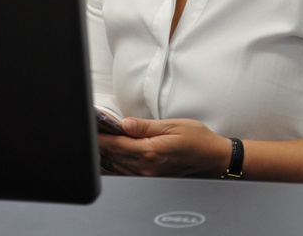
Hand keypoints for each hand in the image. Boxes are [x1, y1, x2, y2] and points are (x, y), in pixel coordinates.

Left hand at [98, 117, 230, 177]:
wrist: (213, 158)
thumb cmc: (196, 138)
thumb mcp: (172, 125)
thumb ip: (145, 126)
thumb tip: (124, 124)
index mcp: (151, 151)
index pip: (116, 144)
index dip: (100, 137)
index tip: (90, 129)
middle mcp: (147, 167)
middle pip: (114, 156)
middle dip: (100, 145)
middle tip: (90, 132)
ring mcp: (148, 175)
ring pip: (118, 166)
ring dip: (106, 155)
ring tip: (96, 142)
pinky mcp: (152, 178)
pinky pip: (127, 172)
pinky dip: (116, 164)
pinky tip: (111, 156)